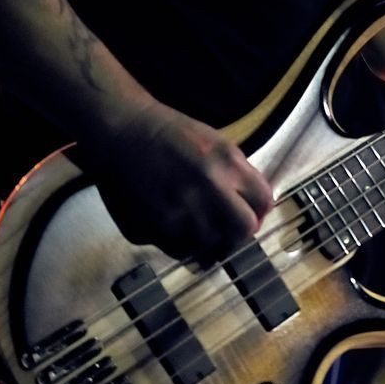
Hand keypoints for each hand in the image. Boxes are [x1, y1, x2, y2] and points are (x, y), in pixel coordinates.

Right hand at [86, 109, 275, 260]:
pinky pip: (179, 251)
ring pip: (211, 246)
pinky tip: (174, 228)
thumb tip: (256, 209)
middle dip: (239, 232)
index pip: (263, 202)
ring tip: (195, 227)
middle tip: (227, 231)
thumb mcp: (217, 144)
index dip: (259, 211)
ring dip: (208, 241)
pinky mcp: (152, 229)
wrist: (121, 132)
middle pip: (243, 231)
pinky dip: (181, 245)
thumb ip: (240, 175)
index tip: (250, 214)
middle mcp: (208, 191)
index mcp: (228, 165)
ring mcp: (179, 213)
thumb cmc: (170, 134)